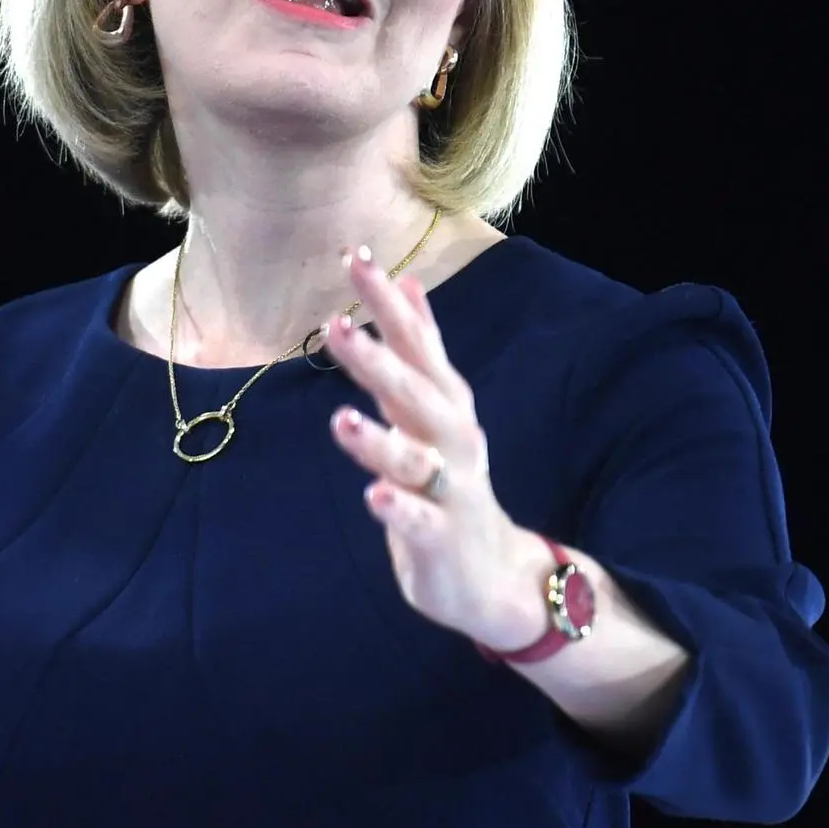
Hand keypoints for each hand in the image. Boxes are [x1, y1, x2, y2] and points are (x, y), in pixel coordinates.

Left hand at [322, 248, 551, 652]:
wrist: (492, 571)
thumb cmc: (448, 478)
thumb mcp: (433, 405)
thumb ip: (418, 345)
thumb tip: (407, 278)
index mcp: (441, 403)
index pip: (413, 342)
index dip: (386, 302)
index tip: (354, 257)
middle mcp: (450, 438)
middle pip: (414, 393)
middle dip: (377, 358)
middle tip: (336, 325)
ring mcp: (448, 488)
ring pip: (413, 460)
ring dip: (378, 440)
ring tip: (339, 419)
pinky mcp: (441, 536)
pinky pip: (419, 521)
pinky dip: (398, 508)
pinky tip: (373, 496)